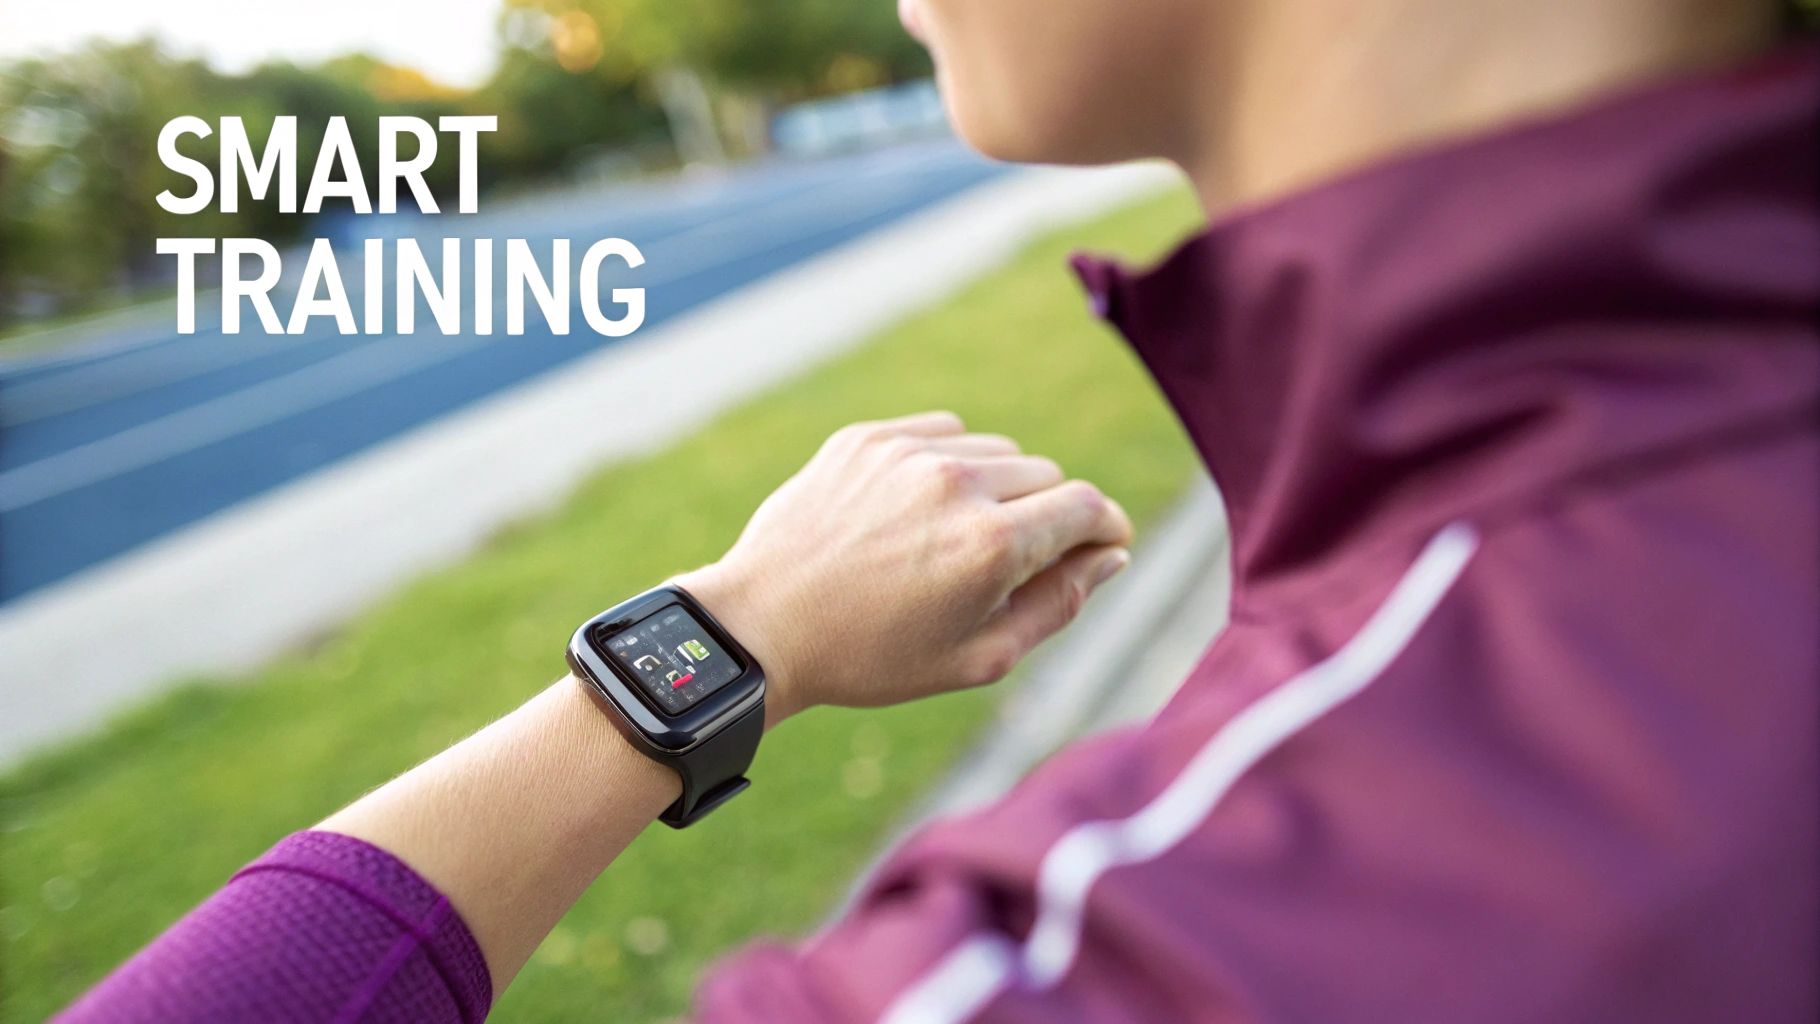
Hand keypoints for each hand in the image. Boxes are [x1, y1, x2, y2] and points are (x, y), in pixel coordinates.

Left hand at [675, 411, 1131, 725]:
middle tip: (1004, 566)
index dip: (1104, 528)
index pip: (1087, 507)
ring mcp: (908, 452)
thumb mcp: (979, 657)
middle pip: (1046, 477)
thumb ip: (1060, 603)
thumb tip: (1112, 555)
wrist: (761, 626)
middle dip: (1045, 517)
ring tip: (951, 542)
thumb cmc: (873, 657)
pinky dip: (947, 465)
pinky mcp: (868, 437)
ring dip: (995, 488)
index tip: (1099, 546)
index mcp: (993, 544)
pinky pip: (943, 433)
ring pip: (996, 452)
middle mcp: (957, 483)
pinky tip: (917, 512)